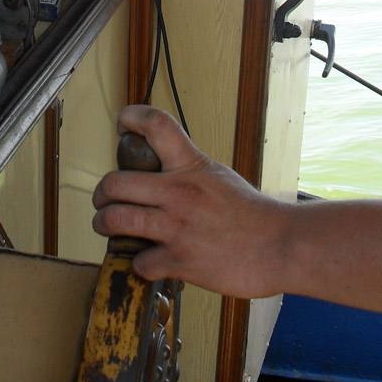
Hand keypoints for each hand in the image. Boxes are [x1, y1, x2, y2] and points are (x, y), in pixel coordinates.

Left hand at [92, 105, 290, 298]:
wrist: (280, 245)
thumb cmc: (251, 214)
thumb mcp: (217, 176)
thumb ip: (187, 171)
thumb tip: (160, 173)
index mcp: (190, 166)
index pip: (156, 125)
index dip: (131, 118)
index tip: (122, 125)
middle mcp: (178, 192)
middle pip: (115, 183)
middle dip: (101, 195)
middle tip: (103, 200)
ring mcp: (177, 227)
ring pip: (116, 220)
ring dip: (105, 225)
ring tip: (108, 227)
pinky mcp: (180, 260)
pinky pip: (140, 261)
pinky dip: (139, 264)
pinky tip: (148, 261)